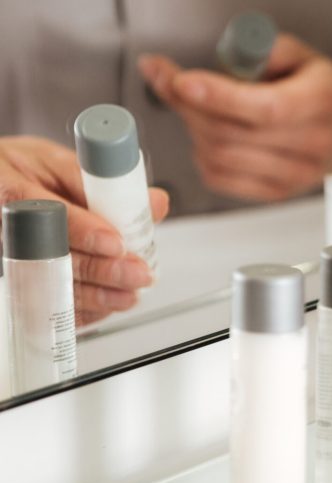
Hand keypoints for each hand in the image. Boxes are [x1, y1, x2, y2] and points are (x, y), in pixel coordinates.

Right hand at [0, 137, 168, 323]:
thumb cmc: (16, 170)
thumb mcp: (52, 160)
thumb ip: (101, 183)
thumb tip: (155, 202)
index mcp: (10, 189)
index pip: (46, 213)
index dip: (84, 231)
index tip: (116, 243)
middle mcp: (4, 227)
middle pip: (51, 256)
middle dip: (100, 269)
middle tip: (138, 274)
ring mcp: (5, 258)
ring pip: (48, 285)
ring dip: (93, 296)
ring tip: (128, 296)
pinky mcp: (10, 279)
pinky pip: (41, 303)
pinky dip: (75, 310)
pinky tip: (102, 308)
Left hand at [139, 34, 331, 200]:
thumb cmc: (320, 90)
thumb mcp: (302, 56)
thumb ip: (263, 51)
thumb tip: (223, 61)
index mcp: (320, 101)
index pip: (266, 108)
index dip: (219, 97)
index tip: (182, 80)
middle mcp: (313, 142)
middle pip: (232, 133)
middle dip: (189, 106)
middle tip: (169, 81)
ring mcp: (297, 174)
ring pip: (220, 156)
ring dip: (193, 129)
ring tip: (194, 108)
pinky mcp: (277, 192)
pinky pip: (220, 179)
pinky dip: (201, 156)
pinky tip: (208, 137)